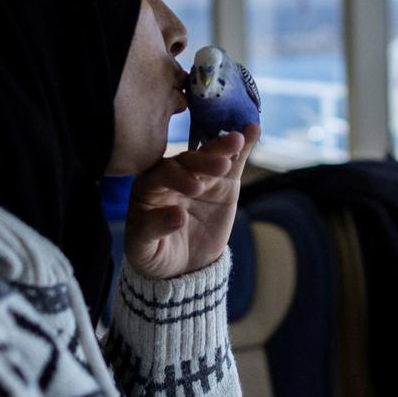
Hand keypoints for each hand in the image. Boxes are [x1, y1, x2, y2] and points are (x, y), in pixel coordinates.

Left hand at [124, 123, 260, 279]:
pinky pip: (233, 163)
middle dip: (203, 161)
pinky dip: (244, 147)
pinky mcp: (223, 183)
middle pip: (187, 161)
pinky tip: (253, 130)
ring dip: (223, 146)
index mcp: (147, 186)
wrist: (181, 266)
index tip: (196, 188)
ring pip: (210, 156)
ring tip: (238, 140)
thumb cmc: (153, 254)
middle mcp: (172, 175)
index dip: (177, 177)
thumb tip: (178, 216)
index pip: (161, 174)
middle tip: (221, 167)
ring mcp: (199, 176)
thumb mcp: (144, 249)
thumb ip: (155, 229)